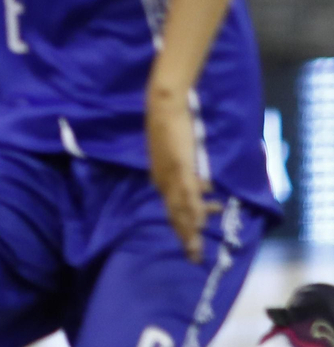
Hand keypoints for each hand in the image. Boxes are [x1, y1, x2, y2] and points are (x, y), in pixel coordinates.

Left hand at [146, 83, 217, 261]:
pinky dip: (194, 208)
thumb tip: (204, 188)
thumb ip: (189, 173)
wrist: (164, 106)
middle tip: (194, 257)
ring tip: (198, 247)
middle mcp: (164, 180)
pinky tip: (202, 220)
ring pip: (181, 208)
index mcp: (161, 178)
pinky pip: (188, 192)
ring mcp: (171, 175)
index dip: (182, 226)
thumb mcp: (181, 156)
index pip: (172, 208)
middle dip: (185, 236)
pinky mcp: (180, 167)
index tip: (190, 243)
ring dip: (190, 229)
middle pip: (175, 214)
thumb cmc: (172, 128)